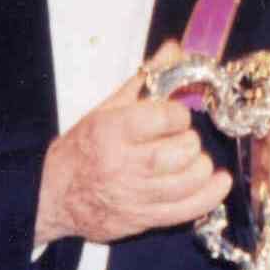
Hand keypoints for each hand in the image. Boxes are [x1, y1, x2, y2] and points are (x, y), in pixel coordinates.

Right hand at [32, 41, 231, 247]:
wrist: (53, 196)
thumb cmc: (80, 151)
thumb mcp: (106, 110)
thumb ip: (145, 81)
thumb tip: (174, 51)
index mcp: (111, 131)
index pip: (166, 117)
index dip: (178, 115)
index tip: (173, 117)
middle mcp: (122, 165)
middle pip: (182, 151)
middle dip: (190, 142)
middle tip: (180, 141)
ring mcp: (134, 195)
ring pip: (190, 179)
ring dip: (200, 166)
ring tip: (190, 160)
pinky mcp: (143, 218)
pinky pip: (189, 209)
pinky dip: (211, 194)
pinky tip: (216, 182)